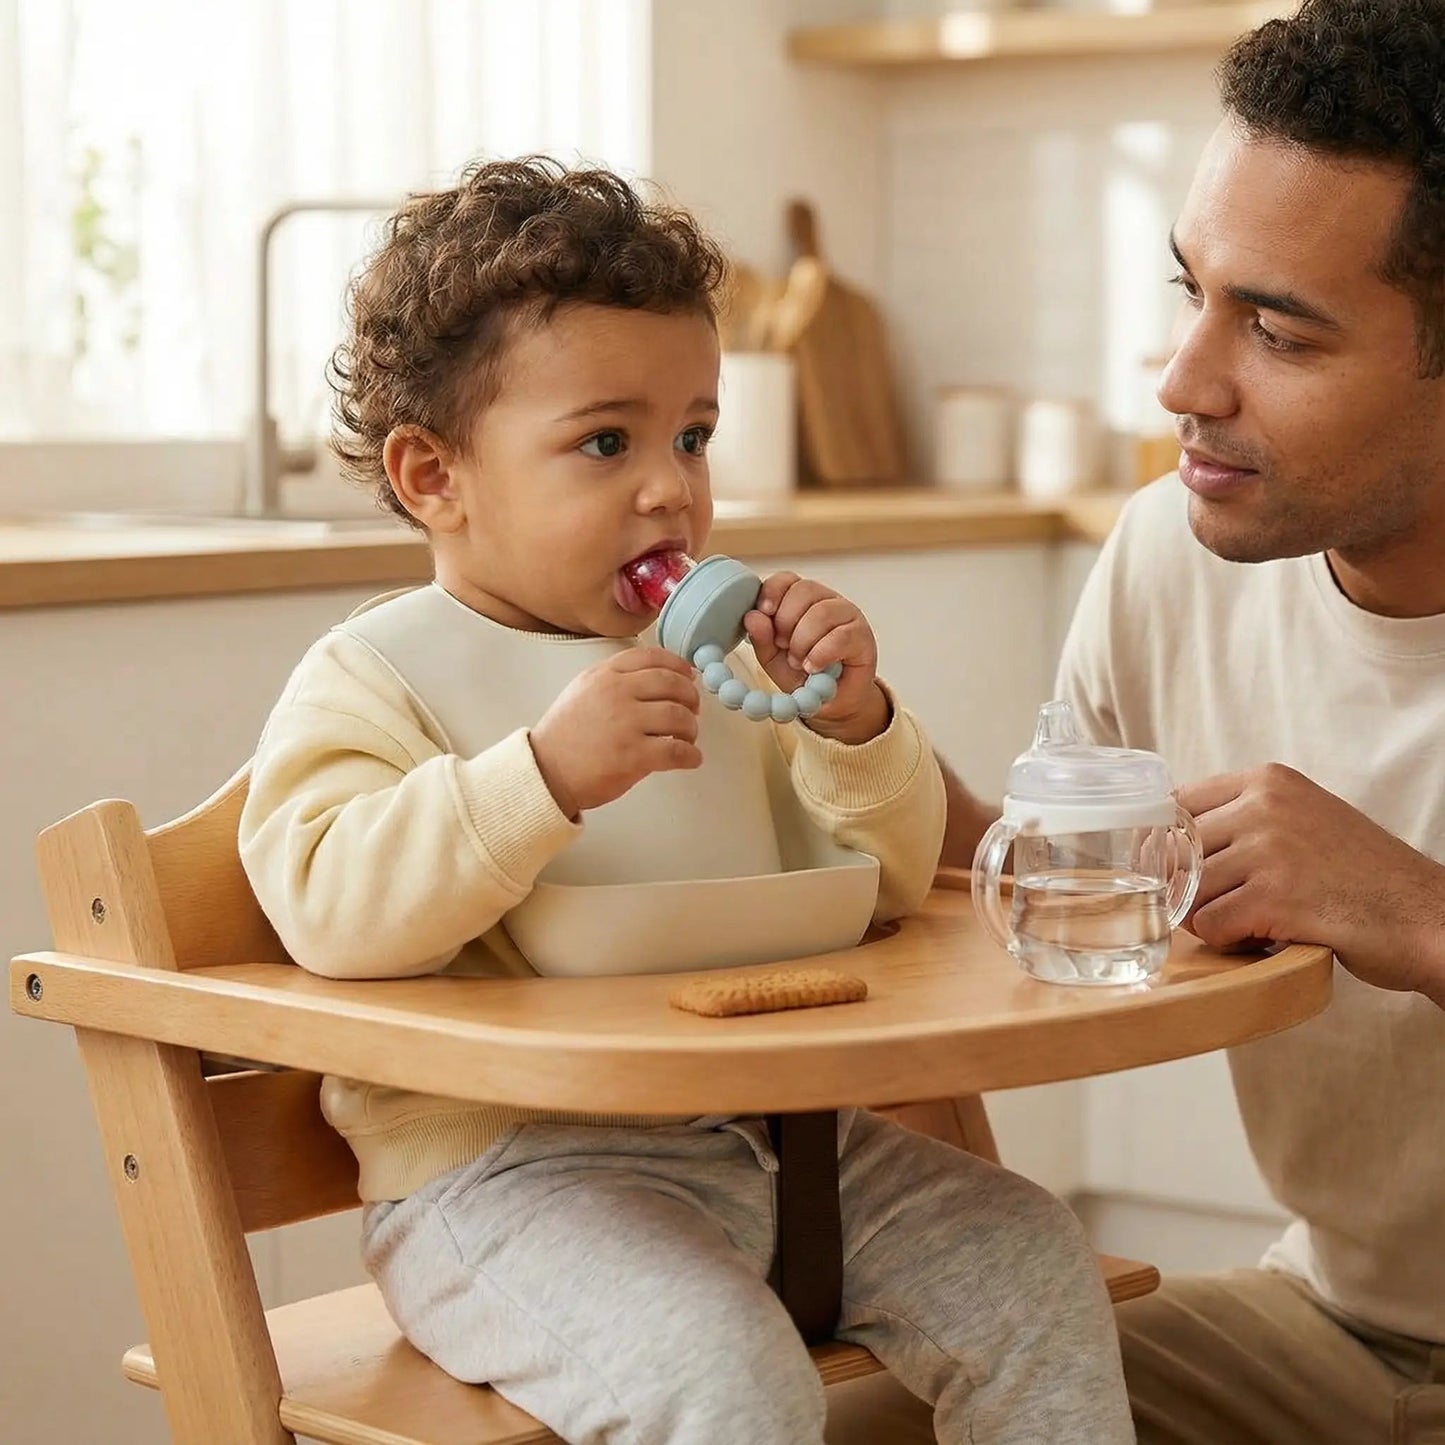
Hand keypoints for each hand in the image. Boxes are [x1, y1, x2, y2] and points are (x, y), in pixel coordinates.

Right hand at [530, 648, 700, 816]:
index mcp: (605, 675)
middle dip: (690, 697)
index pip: (653, 657)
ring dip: (691, 728)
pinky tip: (690, 758)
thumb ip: (616, 679)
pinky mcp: (633, 756)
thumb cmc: (566, 736)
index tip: (689, 676)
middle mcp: (616, 693)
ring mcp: (625, 723)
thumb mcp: (583, 690)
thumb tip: (662, 678)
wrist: (546, 771)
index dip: (678, 666)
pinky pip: (677, 751)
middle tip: (692, 710)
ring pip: (679, 716)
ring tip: (687, 737)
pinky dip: (691, 755)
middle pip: (672, 684)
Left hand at [743, 572, 888, 744]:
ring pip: (822, 612)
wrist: (830, 702)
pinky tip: (812, 667)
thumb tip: (752, 616)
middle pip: (804, 590)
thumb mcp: (773, 658)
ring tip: (798, 662)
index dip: (773, 591)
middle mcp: (827, 601)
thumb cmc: (802, 674)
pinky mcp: (862, 636)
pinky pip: (840, 636)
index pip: (788, 579)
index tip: (764, 611)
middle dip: (786, 621)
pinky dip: (820, 654)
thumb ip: (762, 637)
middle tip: (783, 646)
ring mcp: (848, 616)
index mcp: (803, 600)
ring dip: (802, 641)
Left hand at [1179, 763, 1444, 1003]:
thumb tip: (1166, 840)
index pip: (1178, 802)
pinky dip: (1228, 941)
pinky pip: (1210, 924)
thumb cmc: (1363, 877)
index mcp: (1269, 781)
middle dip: (1191, 887)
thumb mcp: (1306, 820)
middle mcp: (1264, 806)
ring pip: (1190, 890)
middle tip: (1228, 906)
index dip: (1170, 844)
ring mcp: (1268, 849)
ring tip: (1251, 923)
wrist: (1426, 916)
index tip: (1180, 869)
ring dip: (1210, 917)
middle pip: (1178, 851)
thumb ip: (1247, 819)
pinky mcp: (1273, 897)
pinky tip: (1262, 939)